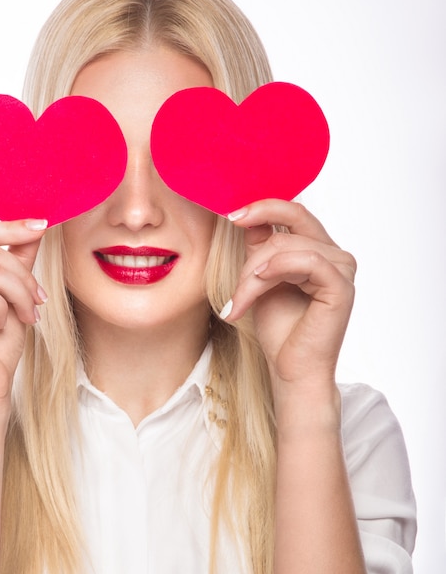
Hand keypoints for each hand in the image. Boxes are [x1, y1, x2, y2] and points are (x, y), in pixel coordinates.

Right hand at [0, 219, 47, 408]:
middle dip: (21, 272)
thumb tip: (35, 225)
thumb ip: (18, 258)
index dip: (9, 227)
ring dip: (19, 291)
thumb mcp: (14, 291)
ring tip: (28, 314)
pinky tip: (2, 324)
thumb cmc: (0, 341)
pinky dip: (3, 307)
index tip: (41, 226)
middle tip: (39, 298)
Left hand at [222, 200, 355, 399]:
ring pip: (288, 245)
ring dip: (254, 272)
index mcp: (317, 248)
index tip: (232, 215)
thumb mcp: (259, 277)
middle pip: (291, 220)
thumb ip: (259, 246)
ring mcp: (342, 268)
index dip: (264, 206)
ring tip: (240, 301)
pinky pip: (306, 260)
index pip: (294, 211)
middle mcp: (334, 253)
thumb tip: (247, 214)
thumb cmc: (278, 327)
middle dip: (255, 238)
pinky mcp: (342, 286)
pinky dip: (277, 268)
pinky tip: (259, 281)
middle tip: (233, 260)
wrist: (289, 367)